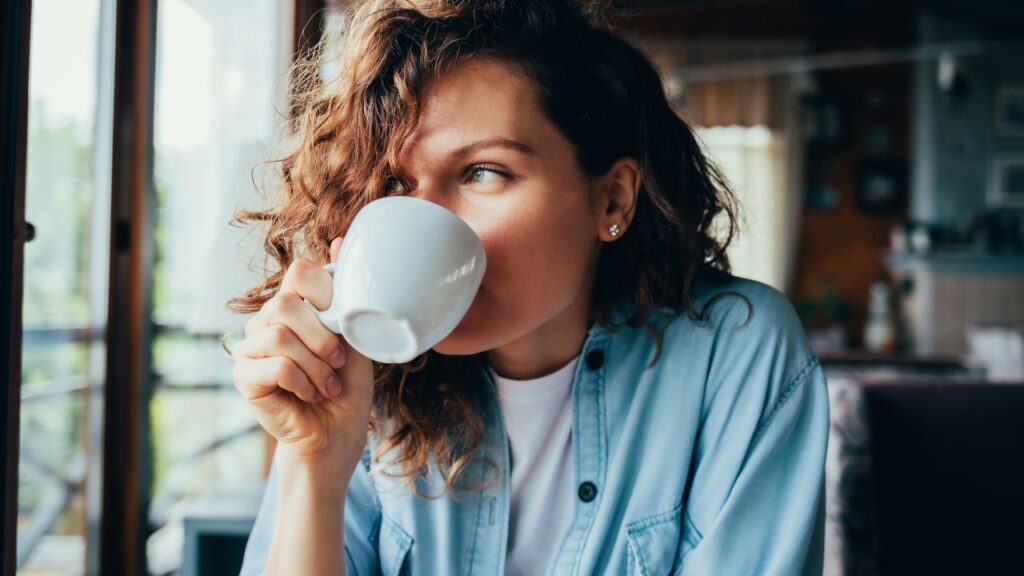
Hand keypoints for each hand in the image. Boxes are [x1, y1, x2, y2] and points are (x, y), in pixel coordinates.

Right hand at [231, 237, 374, 466]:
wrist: (337, 434)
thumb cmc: (347, 386)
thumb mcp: (356, 334)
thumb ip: (346, 294)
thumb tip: (340, 240)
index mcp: (293, 306)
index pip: (299, 272)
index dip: (327, 295)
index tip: (343, 326)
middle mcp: (266, 321)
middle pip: (286, 303)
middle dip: (323, 336)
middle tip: (338, 363)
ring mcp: (249, 348)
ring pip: (280, 334)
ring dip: (315, 365)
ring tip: (327, 384)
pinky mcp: (243, 377)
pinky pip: (274, 364)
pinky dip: (303, 381)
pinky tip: (310, 395)